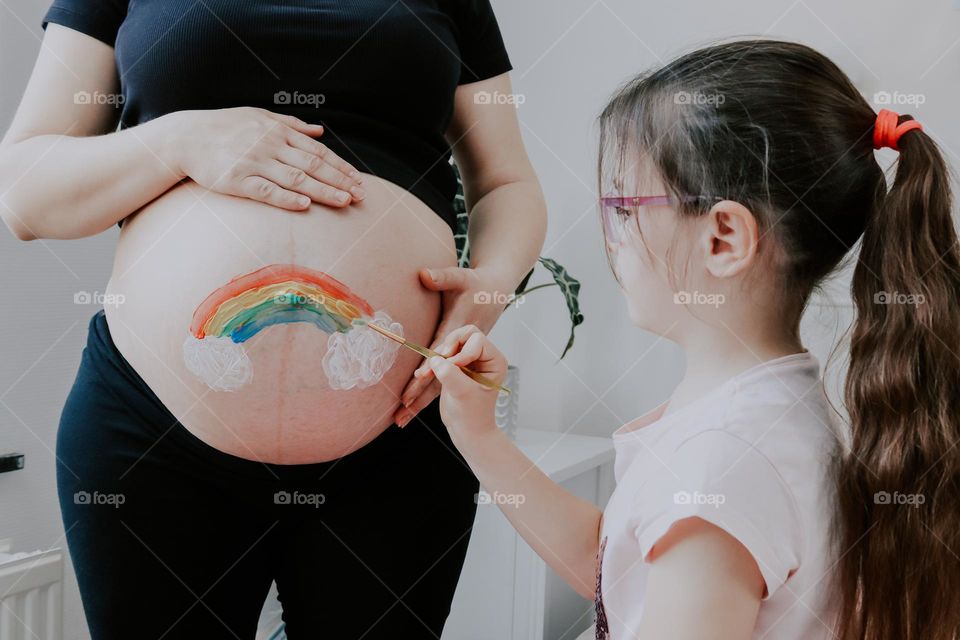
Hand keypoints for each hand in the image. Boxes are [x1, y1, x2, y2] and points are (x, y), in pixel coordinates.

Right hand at [171, 107, 365, 209]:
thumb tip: (320, 130)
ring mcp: (254, 162)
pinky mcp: (237, 180)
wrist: (185, 137)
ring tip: (344, 201)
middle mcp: (270, 145)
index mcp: (278, 131)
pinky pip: (266, 191)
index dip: (341, 167)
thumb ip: (291, 124)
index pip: (318, 151)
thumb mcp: (258, 115)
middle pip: (313, 165)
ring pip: (296, 179)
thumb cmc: (224, 127)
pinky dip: (287, 198)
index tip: (359, 180)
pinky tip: (305, 206)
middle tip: (361, 195)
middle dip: (340, 181)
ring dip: (322, 191)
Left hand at [394, 266, 514, 427]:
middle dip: (421, 394)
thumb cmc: (477, 284)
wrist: (495, 292)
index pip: (443, 351)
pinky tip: (412, 407)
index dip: (431, 366)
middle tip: (403, 409)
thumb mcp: (462, 277)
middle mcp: (462, 349)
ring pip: (441, 382)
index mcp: (462, 331)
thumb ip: (442, 277)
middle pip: (441, 374)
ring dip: (422, 401)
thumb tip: (423, 274)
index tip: (416, 381)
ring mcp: (461, 357)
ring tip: (401, 419)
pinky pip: (442, 379)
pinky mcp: (458, 360)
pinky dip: (428, 393)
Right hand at [426, 325, 507, 438]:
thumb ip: (450, 374)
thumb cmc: (472, 416)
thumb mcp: (462, 393)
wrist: (466, 431)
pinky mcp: (455, 367)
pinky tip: (422, 374)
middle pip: (462, 335)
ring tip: (424, 373)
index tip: (454, 367)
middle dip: (447, 348)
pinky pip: (441, 356)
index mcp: (494, 361)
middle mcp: (483, 357)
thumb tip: (436, 359)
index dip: (462, 351)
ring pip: (449, 345)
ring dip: (436, 357)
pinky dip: (431, 364)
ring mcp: (468, 361)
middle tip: (437, 361)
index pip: (476, 340)